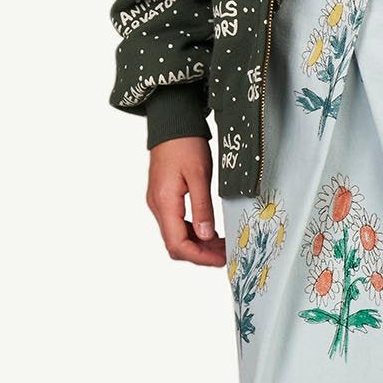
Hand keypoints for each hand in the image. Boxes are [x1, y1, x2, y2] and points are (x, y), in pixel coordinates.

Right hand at [146, 136, 226, 266]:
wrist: (172, 123)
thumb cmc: (184, 143)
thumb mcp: (199, 175)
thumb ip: (202, 208)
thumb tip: (206, 235)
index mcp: (165, 202)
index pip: (178, 244)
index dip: (200, 257)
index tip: (220, 259)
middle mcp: (158, 206)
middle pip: (175, 244)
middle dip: (200, 254)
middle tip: (224, 254)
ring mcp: (159, 202)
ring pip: (176, 235)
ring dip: (198, 244)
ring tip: (221, 244)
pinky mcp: (164, 198)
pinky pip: (176, 223)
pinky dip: (193, 231)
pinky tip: (209, 230)